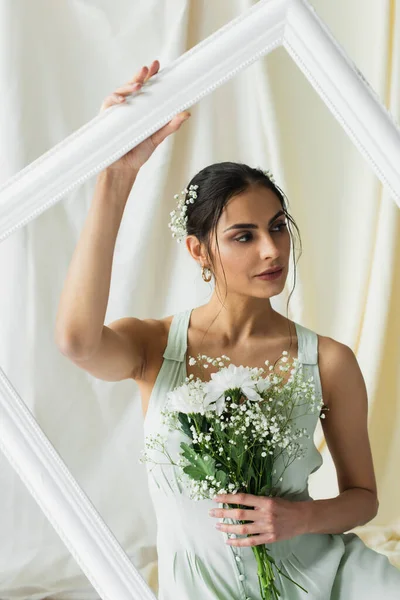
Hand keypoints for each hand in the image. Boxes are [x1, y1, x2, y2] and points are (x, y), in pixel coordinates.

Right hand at [99, 59, 190, 174]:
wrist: (124, 168)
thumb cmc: (138, 152)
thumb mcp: (157, 138)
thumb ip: (170, 126)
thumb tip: (185, 114)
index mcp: (141, 109)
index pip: (146, 89)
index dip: (151, 76)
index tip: (157, 65)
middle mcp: (128, 107)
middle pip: (133, 86)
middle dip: (140, 76)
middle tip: (148, 69)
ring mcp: (116, 111)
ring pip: (121, 92)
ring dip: (129, 86)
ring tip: (138, 85)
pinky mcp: (106, 118)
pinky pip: (109, 104)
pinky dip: (115, 100)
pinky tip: (122, 100)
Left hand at [208, 492, 305, 546]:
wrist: (301, 518)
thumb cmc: (285, 505)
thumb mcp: (271, 498)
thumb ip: (256, 500)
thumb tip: (237, 500)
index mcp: (265, 502)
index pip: (242, 499)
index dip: (228, 498)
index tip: (216, 497)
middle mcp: (265, 515)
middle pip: (240, 514)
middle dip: (223, 513)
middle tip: (211, 512)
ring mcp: (266, 528)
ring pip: (243, 529)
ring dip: (228, 528)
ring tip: (217, 526)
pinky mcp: (269, 539)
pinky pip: (251, 542)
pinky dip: (238, 542)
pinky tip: (228, 541)